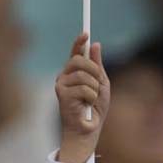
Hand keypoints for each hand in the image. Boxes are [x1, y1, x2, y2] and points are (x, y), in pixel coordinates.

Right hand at [55, 33, 109, 162]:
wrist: (89, 129)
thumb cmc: (95, 108)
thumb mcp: (101, 84)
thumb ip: (98, 66)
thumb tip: (96, 45)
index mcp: (74, 73)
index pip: (75, 53)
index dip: (79, 42)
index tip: (85, 33)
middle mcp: (65, 76)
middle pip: (78, 60)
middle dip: (93, 70)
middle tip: (98, 82)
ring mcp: (61, 85)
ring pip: (83, 75)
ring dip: (94, 88)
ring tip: (91, 99)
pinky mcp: (61, 94)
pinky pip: (84, 88)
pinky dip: (91, 97)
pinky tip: (87, 105)